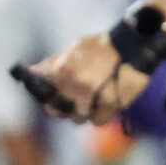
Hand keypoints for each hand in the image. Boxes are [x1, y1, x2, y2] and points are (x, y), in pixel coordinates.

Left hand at [24, 32, 144, 124]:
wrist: (134, 44)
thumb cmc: (102, 45)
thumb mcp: (74, 48)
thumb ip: (52, 63)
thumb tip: (31, 72)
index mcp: (62, 71)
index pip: (45, 98)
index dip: (50, 102)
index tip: (56, 101)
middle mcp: (75, 84)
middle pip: (61, 112)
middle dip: (68, 109)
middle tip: (80, 100)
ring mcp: (93, 96)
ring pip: (79, 119)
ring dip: (86, 112)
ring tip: (96, 98)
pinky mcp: (110, 105)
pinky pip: (98, 120)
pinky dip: (102, 115)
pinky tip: (108, 101)